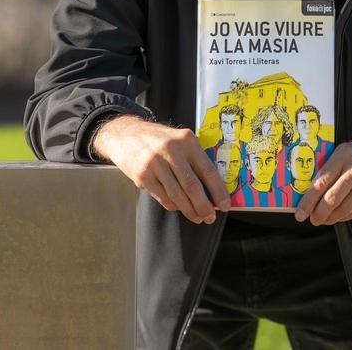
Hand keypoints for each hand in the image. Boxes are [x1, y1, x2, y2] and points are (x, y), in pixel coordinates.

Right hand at [92, 115, 229, 224]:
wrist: (125, 134)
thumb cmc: (158, 139)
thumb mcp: (180, 140)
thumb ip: (195, 159)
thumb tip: (212, 189)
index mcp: (186, 140)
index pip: (207, 170)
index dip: (218, 190)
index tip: (225, 204)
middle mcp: (171, 151)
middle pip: (192, 187)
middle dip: (204, 206)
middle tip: (210, 217)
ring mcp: (155, 164)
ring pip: (177, 196)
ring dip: (190, 210)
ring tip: (198, 217)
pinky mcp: (142, 176)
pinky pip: (163, 198)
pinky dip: (174, 206)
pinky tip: (179, 207)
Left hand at [294, 122, 351, 225]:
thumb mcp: (347, 150)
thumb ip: (331, 167)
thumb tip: (311, 191)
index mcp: (344, 154)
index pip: (321, 181)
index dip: (308, 200)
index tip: (300, 213)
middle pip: (332, 198)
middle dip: (319, 213)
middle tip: (312, 219)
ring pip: (345, 207)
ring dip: (331, 218)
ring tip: (324, 220)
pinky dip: (345, 216)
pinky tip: (339, 216)